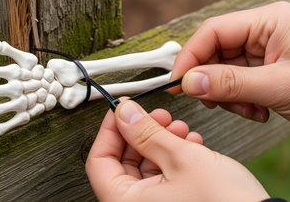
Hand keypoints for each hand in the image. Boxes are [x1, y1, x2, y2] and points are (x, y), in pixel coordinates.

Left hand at [86, 100, 268, 201]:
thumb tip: (124, 113)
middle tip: (158, 115)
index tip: (123, 111)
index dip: (111, 130)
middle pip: (123, 163)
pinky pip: (163, 178)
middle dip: (143, 133)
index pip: (99, 161)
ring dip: (161, 143)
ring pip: (145, 168)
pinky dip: (173, 159)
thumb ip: (147, 133)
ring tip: (180, 129)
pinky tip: (190, 144)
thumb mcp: (182, 158)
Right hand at [171, 1, 289, 137]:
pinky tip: (260, 111)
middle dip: (213, 82)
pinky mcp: (266, 71)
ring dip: (229, 96)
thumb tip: (190, 82)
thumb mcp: (280, 87)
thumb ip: (231, 84)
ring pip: (224, 72)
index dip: (191, 58)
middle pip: (215, 53)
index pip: (213, 32)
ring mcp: (265, 52)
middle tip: (215, 104)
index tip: (178, 83)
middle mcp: (264, 33)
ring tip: (251, 110)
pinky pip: (237, 84)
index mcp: (269, 21)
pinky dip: (241, 101)